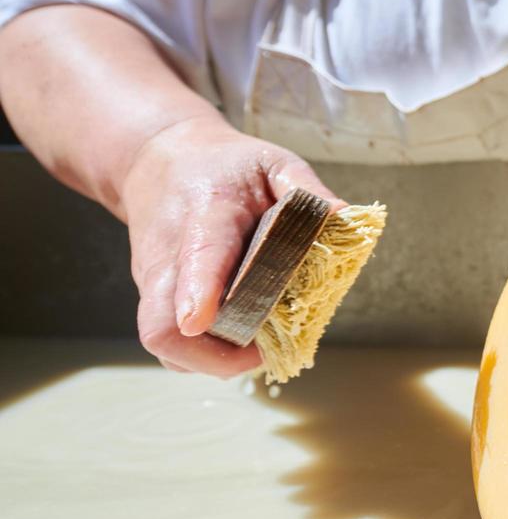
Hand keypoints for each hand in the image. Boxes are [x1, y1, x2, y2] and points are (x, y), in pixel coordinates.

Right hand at [118, 116, 341, 375]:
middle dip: (209, 352)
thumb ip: (305, 189)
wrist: (157, 160)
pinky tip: (235, 338)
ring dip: (209, 358)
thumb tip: (344, 215)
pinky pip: (169, 341)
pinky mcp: (152, 297)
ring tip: (255, 344)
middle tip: (263, 347)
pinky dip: (200, 353)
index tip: (199, 320)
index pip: (198, 256)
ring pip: (163, 339)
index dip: (198, 290)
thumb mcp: (272, 162)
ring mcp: (154, 280)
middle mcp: (169, 253)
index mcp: (207, 213)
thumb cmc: (225, 166)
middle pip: (164, 321)